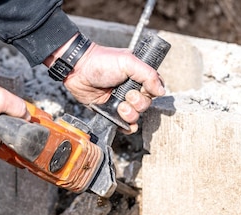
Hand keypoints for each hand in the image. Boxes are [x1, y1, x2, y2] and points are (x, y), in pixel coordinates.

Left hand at [46, 39, 165, 132]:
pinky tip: (120, 120)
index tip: (141, 89)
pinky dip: (125, 126)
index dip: (151, 93)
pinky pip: (123, 124)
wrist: (78, 70)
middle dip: (138, 103)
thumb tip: (162, 91)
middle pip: (146, 105)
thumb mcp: (128, 62)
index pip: (154, 89)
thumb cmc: (102, 62)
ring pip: (136, 116)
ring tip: (119, 107)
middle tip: (127, 96)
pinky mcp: (110, 111)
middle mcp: (131, 89)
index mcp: (138, 76)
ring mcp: (121, 101)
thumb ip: (148, 74)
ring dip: (130, 114)